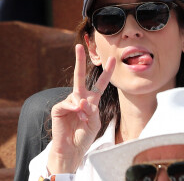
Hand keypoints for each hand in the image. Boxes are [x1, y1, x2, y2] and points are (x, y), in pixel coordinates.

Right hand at [47, 44, 115, 173]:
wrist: (72, 150)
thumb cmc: (84, 135)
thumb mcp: (95, 122)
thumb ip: (91, 110)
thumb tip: (81, 101)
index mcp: (91, 100)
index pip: (100, 83)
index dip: (106, 72)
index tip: (113, 59)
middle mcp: (80, 98)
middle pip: (80, 76)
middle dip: (79, 61)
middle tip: (79, 46)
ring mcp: (69, 102)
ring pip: (77, 95)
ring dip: (83, 109)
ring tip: (83, 119)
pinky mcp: (59, 108)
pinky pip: (67, 103)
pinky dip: (74, 109)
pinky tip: (76, 114)